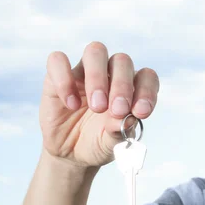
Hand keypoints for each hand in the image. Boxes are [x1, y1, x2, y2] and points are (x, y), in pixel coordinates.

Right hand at [39, 41, 159, 166]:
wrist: (71, 153)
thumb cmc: (98, 142)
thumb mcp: (112, 142)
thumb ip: (120, 129)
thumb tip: (128, 117)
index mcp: (132, 89)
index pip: (146, 76)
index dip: (147, 90)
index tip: (141, 112)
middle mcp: (110, 74)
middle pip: (122, 60)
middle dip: (122, 85)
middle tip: (117, 110)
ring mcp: (84, 72)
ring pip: (95, 51)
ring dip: (98, 77)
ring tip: (97, 106)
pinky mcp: (57, 76)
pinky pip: (58, 60)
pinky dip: (65, 80)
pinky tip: (70, 104)